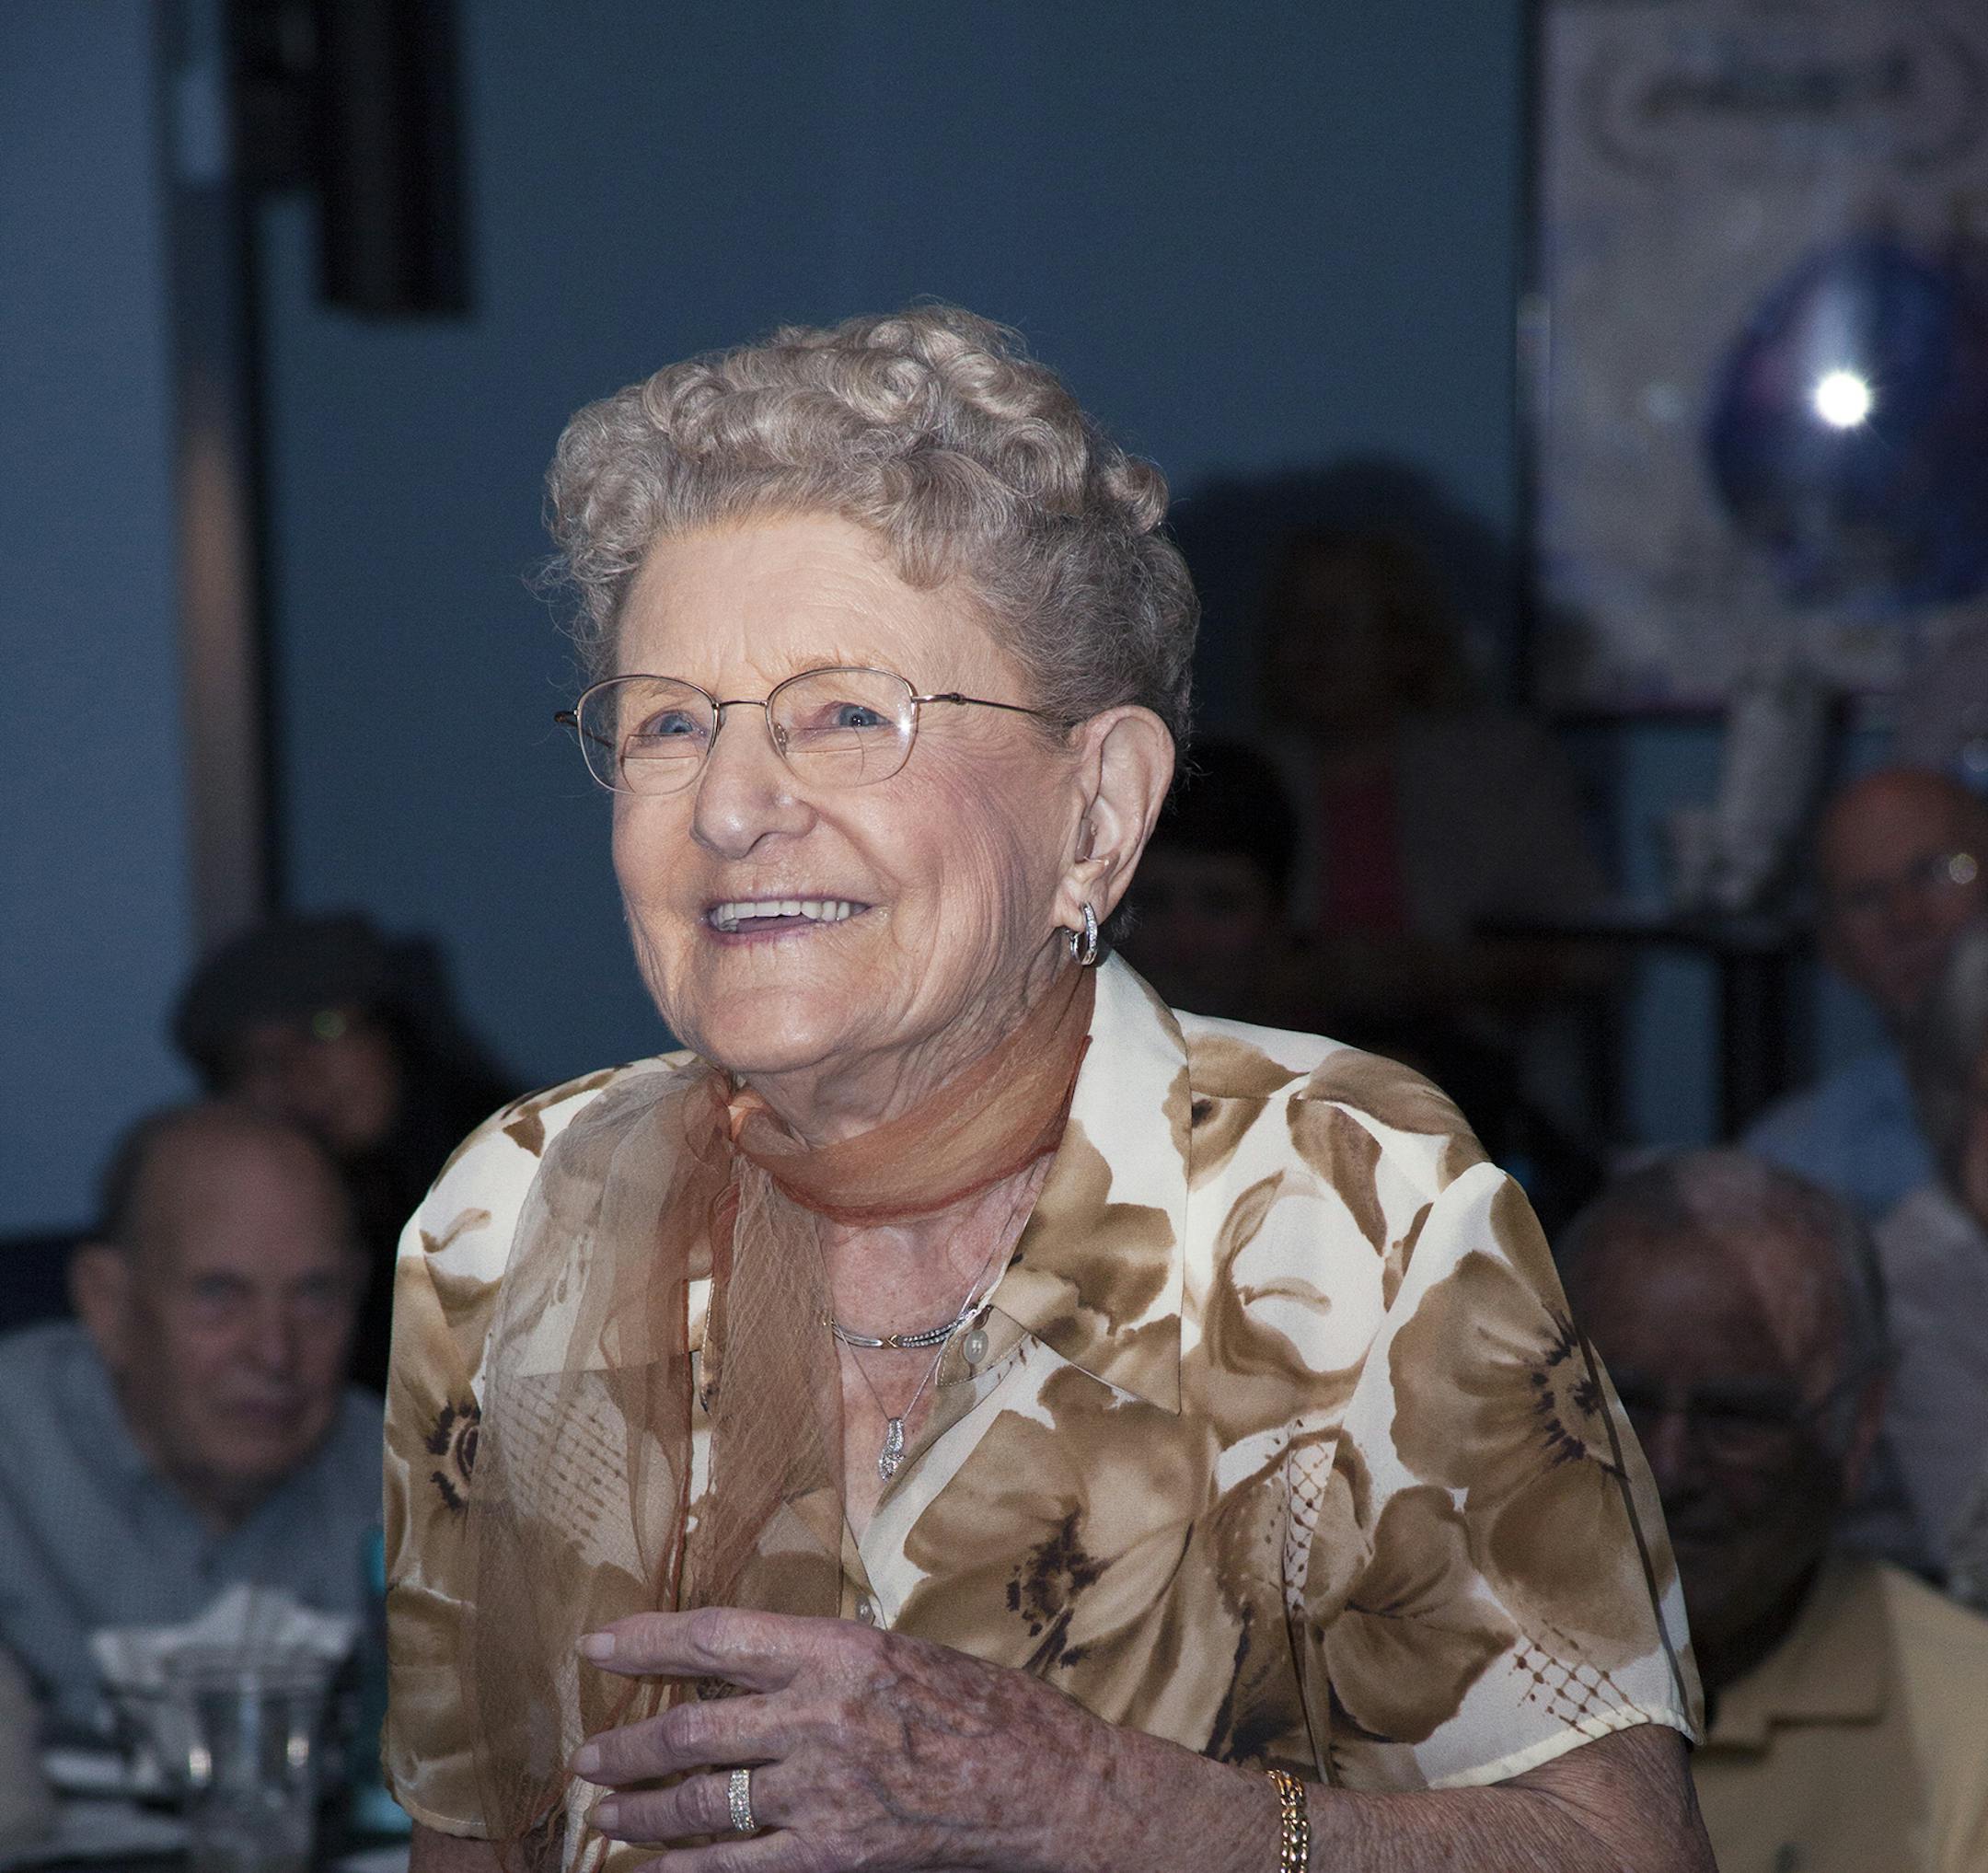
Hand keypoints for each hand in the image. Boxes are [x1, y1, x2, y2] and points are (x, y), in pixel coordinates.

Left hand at [570, 1606, 1101, 1870]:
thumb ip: (824, 1659)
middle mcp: (821, 1714)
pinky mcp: (834, 1854)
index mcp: (838, 1649)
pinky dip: (686, 1872)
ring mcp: (825, 1789)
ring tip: (608, 1817)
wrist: (1045, 1784)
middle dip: (626, 1748)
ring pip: (705, 1801)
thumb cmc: (982, 1709)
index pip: (716, 1637)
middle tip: (588, 1759)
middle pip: (692, 1728)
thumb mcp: (900, 1652)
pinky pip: (739, 1867)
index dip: (647, 1642)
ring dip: (644, 1812)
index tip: (598, 1647)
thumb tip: (752, 1666)